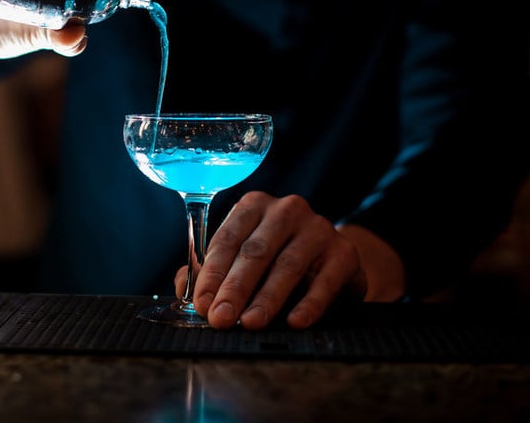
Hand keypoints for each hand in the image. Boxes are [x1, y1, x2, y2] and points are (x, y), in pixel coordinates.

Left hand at [179, 191, 381, 330]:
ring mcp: (317, 228)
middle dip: (234, 288)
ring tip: (251, 322)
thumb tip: (185, 289)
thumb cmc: (278, 259)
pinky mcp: (344, 252)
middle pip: (254, 251)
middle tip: (220, 318)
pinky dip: (309, 303)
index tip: (202, 303)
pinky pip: (325, 280)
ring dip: (267, 298)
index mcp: (253, 206)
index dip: (212, 273)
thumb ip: (212, 271)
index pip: (227, 239)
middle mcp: (286, 210)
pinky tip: (295, 322)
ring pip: (287, 265)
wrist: (334, 263)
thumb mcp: (244, 259)